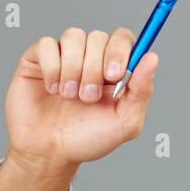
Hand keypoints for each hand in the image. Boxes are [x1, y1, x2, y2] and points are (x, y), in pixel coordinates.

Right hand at [2, 26, 157, 177]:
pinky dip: (51, 68)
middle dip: (93, 69)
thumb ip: (141, 91)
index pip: (123, 38)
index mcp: (115, 68)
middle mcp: (90, 57)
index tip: (114, 75)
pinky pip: (46, 44)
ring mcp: (64, 55)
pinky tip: (52, 89)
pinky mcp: (38, 58)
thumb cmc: (88, 139)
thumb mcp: (125, 122)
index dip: (120, 50)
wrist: (50, 153)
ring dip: (73, 69)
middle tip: (88, 98)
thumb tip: (152, 58)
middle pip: (98, 37)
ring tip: (69, 97)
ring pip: (73, 37)